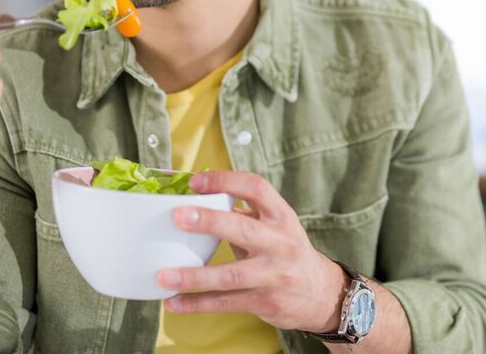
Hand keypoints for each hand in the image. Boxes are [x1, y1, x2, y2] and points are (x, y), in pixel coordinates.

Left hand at [157, 171, 347, 332]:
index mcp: (281, 216)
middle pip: (244, 229)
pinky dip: (197, 304)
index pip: (257, 188)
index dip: (226, 181)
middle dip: (210, 222)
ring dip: (195, 276)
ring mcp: (273, 275)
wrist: (321, 293)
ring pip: (231, 275)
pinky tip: (173, 303)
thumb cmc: (287, 252)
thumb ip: (244, 214)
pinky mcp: (264, 302)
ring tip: (164, 275)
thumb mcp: (275, 226)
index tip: (196, 181)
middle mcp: (280, 243)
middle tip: (178, 216)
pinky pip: (226, 303)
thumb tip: (197, 198)